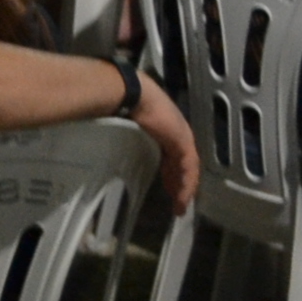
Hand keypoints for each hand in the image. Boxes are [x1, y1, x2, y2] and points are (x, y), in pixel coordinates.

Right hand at [134, 73, 200, 213]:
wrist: (132, 94)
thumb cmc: (123, 103)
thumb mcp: (124, 122)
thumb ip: (126, 133)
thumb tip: (113, 139)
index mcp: (164, 126)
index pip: (172, 153)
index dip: (170, 170)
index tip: (167, 185)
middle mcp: (177, 132)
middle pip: (182, 163)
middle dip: (178, 182)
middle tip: (175, 199)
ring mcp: (182, 139)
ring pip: (188, 170)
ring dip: (184, 189)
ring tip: (179, 206)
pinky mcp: (183, 145)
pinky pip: (188, 170)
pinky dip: (185, 186)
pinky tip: (181, 199)